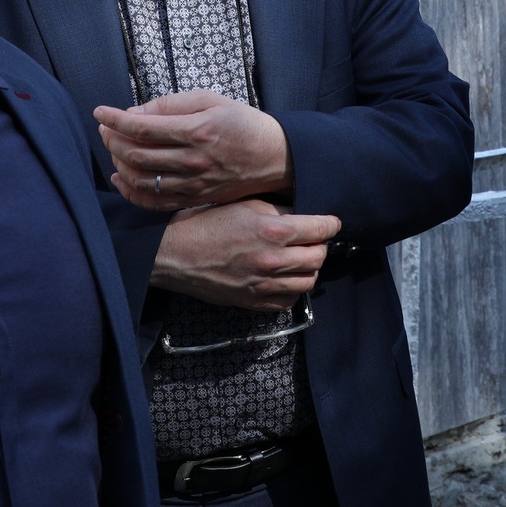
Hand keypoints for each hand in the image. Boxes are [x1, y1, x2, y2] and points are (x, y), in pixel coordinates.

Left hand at [96, 90, 291, 210]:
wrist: (274, 157)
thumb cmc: (242, 123)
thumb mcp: (211, 100)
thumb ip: (171, 104)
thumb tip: (135, 113)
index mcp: (197, 131)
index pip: (142, 128)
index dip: (114, 120)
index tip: (99, 112)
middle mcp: (193, 160)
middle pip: (136, 155)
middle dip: (112, 140)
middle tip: (106, 129)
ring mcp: (193, 183)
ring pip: (141, 180)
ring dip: (119, 164)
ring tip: (115, 148)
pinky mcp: (195, 198)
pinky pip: (154, 202)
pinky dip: (131, 192)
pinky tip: (121, 178)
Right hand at [149, 199, 340, 310]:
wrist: (174, 254)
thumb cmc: (205, 224)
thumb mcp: (245, 204)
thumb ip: (278, 210)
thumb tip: (303, 214)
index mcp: (273, 231)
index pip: (321, 229)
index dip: (330, 224)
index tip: (331, 222)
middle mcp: (273, 261)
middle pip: (319, 257)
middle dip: (321, 245)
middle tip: (314, 239)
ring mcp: (263, 285)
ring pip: (308, 281)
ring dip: (310, 268)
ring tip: (301, 258)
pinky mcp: (253, 302)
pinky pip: (288, 301)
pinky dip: (293, 289)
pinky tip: (285, 277)